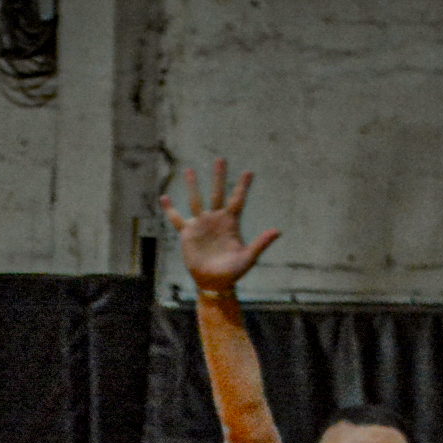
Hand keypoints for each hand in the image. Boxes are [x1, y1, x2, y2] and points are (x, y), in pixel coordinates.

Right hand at [162, 159, 280, 292]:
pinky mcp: (188, 234)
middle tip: (221, 159)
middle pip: (217, 194)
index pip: (238, 200)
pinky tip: (164, 197)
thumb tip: (278, 231)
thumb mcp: (249, 258)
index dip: (243, 186)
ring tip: (189, 170)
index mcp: (231, 223)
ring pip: (196, 201)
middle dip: (219, 177)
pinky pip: (177, 219)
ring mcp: (201, 225)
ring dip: (193, 186)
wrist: (214, 283)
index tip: (249, 171)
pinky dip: (170, 209)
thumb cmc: (233, 271)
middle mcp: (216, 220)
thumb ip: (261, 243)